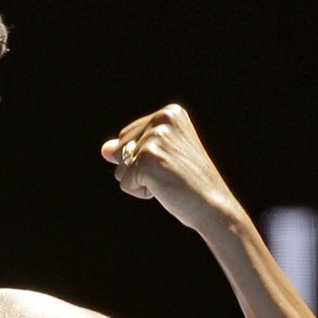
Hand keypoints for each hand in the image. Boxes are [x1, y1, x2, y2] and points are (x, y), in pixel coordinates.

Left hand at [101, 104, 238, 231]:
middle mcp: (162, 119)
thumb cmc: (188, 183)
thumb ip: (130, 149)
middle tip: (170, 173)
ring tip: (168, 180)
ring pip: (120, 167)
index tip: (171, 163)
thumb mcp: (159, 159)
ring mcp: (155, 138)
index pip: (127, 136)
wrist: (213, 205)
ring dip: (140, 181)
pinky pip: (124, 183)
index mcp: (169, 113)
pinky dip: (140, 192)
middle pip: (121, 148)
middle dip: (137, 168)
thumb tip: (104, 149)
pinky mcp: (147, 159)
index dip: (142, 158)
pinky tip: (164, 189)